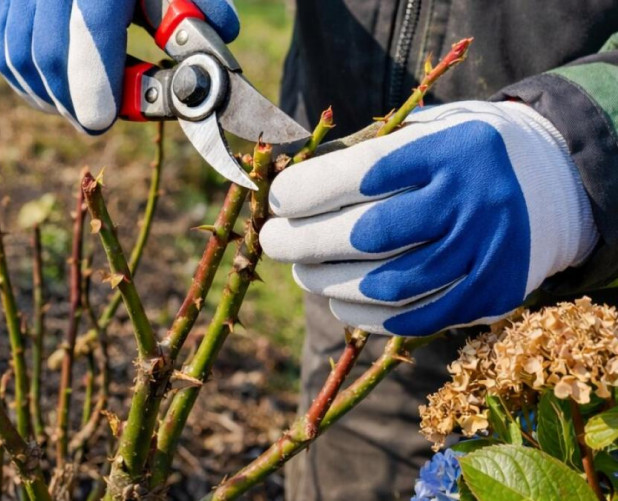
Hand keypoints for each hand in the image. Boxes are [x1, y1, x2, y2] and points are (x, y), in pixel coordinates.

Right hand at [0, 0, 239, 133]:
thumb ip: (202, 7)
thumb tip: (220, 38)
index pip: (90, 26)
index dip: (94, 81)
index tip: (102, 119)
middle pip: (47, 51)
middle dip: (73, 100)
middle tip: (98, 122)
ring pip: (19, 55)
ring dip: (50, 95)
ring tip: (82, 108)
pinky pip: (4, 48)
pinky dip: (28, 80)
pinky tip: (57, 93)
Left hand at [260, 101, 598, 335]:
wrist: (553, 183)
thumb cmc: (460, 153)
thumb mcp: (424, 130)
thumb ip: (363, 152)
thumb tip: (287, 188)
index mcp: (450, 150)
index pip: (364, 174)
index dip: (309, 191)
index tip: (277, 198)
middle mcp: (472, 202)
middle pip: (370, 235)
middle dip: (305, 242)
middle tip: (272, 241)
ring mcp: (485, 254)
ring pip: (387, 285)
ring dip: (329, 283)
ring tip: (303, 270)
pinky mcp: (491, 294)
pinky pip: (415, 318)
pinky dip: (366, 316)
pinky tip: (339, 302)